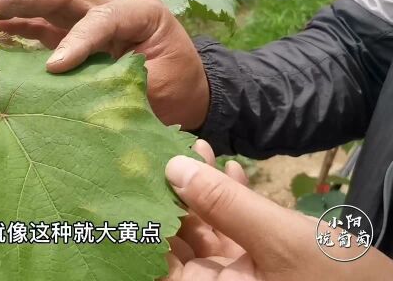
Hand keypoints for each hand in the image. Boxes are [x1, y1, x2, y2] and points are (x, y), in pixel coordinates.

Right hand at [0, 0, 208, 128]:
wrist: (188, 97)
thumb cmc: (178, 90)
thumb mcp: (159, 88)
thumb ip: (119, 83)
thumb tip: (75, 91)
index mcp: (142, 13)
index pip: (101, 18)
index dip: (76, 40)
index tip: (54, 67)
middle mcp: (115, 10)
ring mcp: (95, 24)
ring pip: (54, 7)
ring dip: (20, 8)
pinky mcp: (82, 41)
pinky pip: (49, 30)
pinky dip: (24, 29)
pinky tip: (0, 32)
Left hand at [163, 140, 392, 279]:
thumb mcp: (278, 239)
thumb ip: (225, 204)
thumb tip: (173, 167)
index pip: (157, 263)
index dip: (142, 223)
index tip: (136, 180)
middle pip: (177, 240)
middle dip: (172, 195)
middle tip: (162, 153)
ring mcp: (237, 275)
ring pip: (205, 228)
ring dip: (200, 189)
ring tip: (194, 148)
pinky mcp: (258, 263)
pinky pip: (233, 228)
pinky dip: (230, 199)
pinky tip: (226, 167)